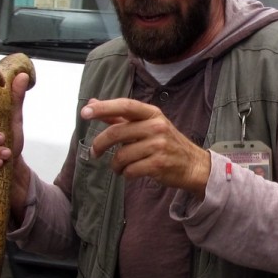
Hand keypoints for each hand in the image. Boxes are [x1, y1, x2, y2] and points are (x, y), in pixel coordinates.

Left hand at [81, 98, 209, 197]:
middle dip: (100, 144)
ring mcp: (158, 145)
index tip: (85, 112)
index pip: (124, 105)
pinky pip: (130, 170)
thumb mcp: (146, 125)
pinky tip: (130, 172)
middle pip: (116, 133)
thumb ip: (118, 116)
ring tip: (120, 166)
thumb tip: (92, 103)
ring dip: (115, 164)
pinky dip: (125, 174)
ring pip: (121, 155)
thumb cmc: (165, 143)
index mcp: (152, 113)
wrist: (193, 165)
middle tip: (95, 152)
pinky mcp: (158, 164)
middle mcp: (156, 126)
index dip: (103, 108)